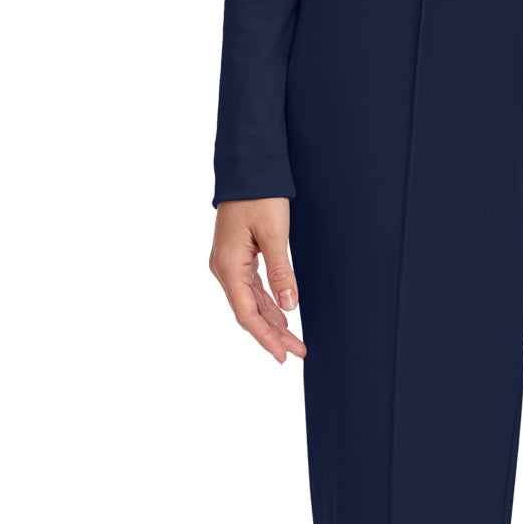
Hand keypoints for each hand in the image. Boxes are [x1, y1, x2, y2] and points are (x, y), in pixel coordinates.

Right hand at [209, 198, 306, 363]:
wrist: (247, 168)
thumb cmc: (259, 196)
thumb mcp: (274, 233)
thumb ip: (281, 271)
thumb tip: (289, 305)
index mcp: (229, 266)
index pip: (247, 313)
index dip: (266, 338)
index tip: (284, 355)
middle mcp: (224, 268)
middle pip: (249, 312)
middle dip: (273, 335)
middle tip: (298, 353)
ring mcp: (229, 263)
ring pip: (251, 303)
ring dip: (272, 322)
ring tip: (294, 341)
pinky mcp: (237, 257)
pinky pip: (251, 289)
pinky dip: (267, 304)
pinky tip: (281, 316)